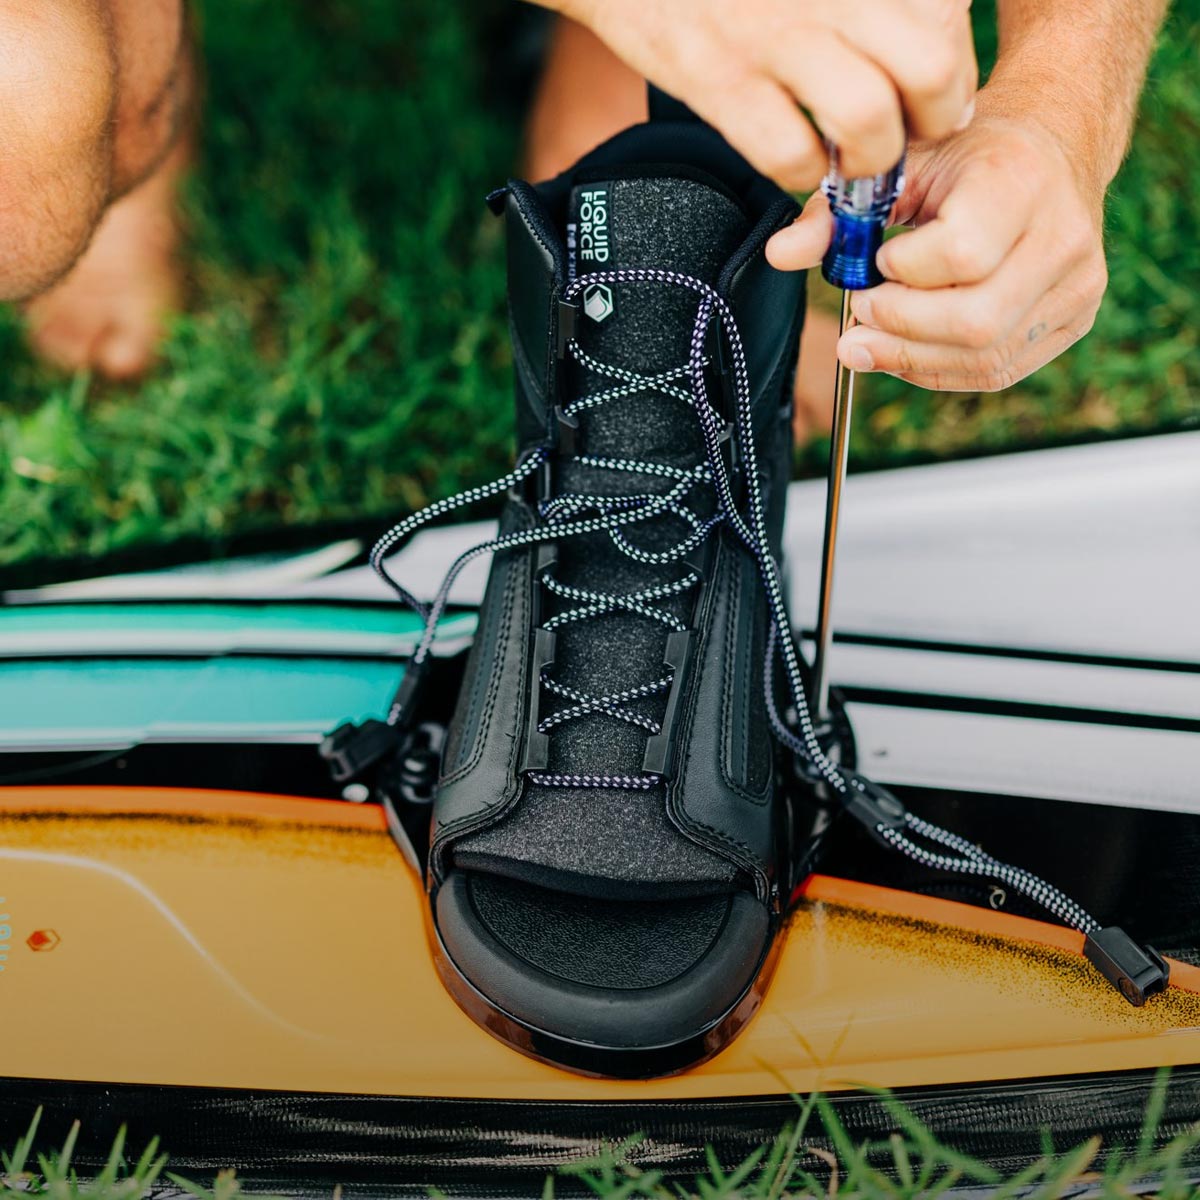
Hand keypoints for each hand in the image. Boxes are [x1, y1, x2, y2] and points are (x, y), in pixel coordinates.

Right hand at [558, 0, 976, 185]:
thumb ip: (875, 1)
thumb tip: (939, 28)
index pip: (950, 20)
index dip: (953, 74)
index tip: (932, 96)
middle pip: (931, 69)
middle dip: (930, 122)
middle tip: (906, 134)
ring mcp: (775, 35)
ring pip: (868, 118)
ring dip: (870, 159)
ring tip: (853, 159)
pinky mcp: (721, 79)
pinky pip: (790, 154)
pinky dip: (803, 174)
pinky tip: (796, 159)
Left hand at [767, 113, 1108, 391]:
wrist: (1052, 143)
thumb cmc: (969, 152)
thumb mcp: (901, 164)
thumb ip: (834, 213)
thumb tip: (779, 255)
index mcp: (1021, 179)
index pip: (959, 255)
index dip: (902, 273)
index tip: (876, 264)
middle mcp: (1062, 234)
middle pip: (973, 320)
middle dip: (900, 332)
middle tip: (858, 322)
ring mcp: (1078, 282)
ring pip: (987, 355)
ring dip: (914, 359)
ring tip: (871, 341)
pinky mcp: (1076, 316)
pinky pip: (999, 369)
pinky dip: (942, 370)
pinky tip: (909, 350)